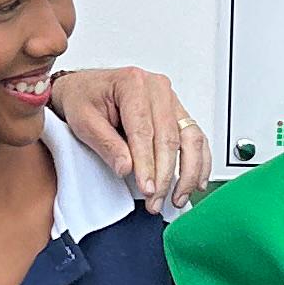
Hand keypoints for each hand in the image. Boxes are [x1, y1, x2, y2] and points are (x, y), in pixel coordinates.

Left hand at [51, 66, 210, 212]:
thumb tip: (126, 168)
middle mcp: (157, 88)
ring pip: (191, 138)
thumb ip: (105, 144)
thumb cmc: (83, 98)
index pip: (144, 131)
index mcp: (132, 84)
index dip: (147, 164)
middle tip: (155, 200)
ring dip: (188, 172)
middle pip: (170, 137)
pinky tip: (196, 181)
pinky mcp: (177, 112)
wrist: (86, 87)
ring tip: (178, 197)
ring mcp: (170, 99)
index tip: (146, 188)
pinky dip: (200, 161)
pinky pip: (196, 137)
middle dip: (165, 175)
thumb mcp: (83, 120)